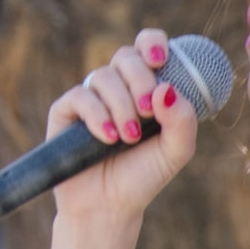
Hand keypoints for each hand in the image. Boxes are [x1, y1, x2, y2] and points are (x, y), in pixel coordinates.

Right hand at [46, 29, 201, 224]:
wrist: (109, 206)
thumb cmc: (144, 175)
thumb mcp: (176, 150)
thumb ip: (183, 119)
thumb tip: (166, 88)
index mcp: (147, 86)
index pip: (148, 46)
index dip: (153, 42)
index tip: (160, 60)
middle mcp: (118, 86)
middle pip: (127, 57)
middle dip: (141, 81)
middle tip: (149, 112)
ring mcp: (91, 96)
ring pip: (104, 76)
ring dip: (121, 105)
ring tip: (128, 137)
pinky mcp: (66, 110)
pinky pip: (81, 96)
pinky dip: (98, 115)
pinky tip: (108, 137)